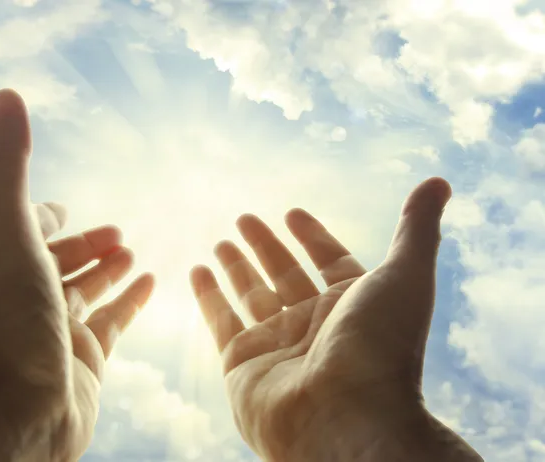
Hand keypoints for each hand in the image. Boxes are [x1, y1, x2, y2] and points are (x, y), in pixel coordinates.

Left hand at [0, 89, 153, 460]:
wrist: (13, 416)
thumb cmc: (6, 321)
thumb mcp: (6, 230)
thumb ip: (8, 164)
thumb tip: (7, 92)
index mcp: (2, 266)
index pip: (23, 232)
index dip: (44, 216)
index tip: (63, 206)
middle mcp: (26, 299)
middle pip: (59, 263)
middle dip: (86, 243)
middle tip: (117, 230)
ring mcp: (57, 331)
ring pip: (89, 292)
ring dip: (110, 269)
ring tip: (134, 249)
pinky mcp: (87, 361)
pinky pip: (114, 323)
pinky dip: (132, 300)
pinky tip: (152, 280)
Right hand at [191, 178, 482, 461]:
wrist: (345, 421)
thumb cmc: (379, 346)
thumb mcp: (405, 274)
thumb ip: (416, 227)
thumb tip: (438, 182)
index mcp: (351, 304)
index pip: (329, 259)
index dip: (313, 235)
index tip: (292, 212)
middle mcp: (314, 323)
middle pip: (284, 273)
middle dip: (265, 245)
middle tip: (245, 217)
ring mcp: (277, 344)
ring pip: (251, 294)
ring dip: (236, 267)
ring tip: (221, 241)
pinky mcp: (242, 364)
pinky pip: (220, 321)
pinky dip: (208, 296)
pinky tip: (197, 270)